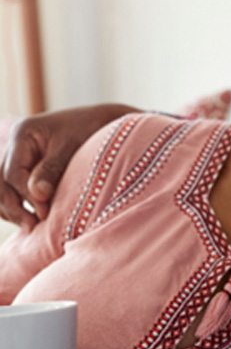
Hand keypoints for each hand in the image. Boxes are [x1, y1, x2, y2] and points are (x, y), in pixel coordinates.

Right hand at [0, 104, 137, 228]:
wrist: (102, 121)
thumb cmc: (90, 130)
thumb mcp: (72, 147)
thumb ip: (52, 169)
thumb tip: (36, 195)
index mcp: (23, 133)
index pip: (13, 173)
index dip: (26, 196)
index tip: (44, 213)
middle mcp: (14, 144)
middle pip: (0, 182)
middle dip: (12, 206)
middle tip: (31, 226)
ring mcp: (17, 156)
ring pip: (0, 187)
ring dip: (10, 208)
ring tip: (30, 226)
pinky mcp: (24, 166)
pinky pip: (9, 188)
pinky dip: (16, 204)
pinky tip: (29, 219)